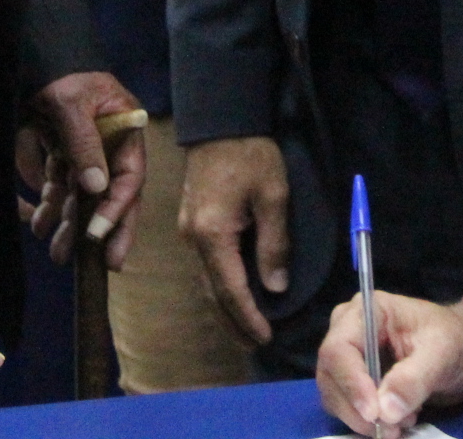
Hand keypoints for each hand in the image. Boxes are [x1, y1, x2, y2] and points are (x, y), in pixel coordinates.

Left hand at [14, 71, 145, 267]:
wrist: (31, 54)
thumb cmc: (58, 73)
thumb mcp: (71, 104)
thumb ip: (85, 144)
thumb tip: (97, 188)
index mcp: (124, 128)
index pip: (129, 176)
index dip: (117, 209)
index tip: (99, 237)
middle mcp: (110, 145)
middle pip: (112, 194)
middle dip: (102, 230)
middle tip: (98, 265)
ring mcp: (86, 152)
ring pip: (83, 197)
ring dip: (71, 225)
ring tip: (57, 254)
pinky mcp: (63, 154)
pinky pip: (61, 188)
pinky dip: (51, 207)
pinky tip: (38, 224)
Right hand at [177, 134, 290, 343]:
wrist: (220, 120)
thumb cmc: (250, 154)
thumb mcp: (273, 196)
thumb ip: (274, 244)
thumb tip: (274, 287)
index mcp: (212, 234)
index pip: (230, 290)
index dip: (248, 317)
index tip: (265, 337)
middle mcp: (193, 238)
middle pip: (212, 292)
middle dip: (233, 321)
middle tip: (254, 343)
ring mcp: (188, 231)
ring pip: (206, 280)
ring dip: (225, 306)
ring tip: (245, 327)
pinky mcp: (190, 221)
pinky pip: (205, 264)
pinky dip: (219, 285)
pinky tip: (233, 292)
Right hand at [318, 292, 462, 437]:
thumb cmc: (456, 340)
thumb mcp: (442, 353)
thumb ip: (414, 378)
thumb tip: (385, 410)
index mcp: (367, 311)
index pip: (339, 348)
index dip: (351, 383)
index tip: (374, 413)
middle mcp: (350, 331)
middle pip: (330, 374)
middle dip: (357, 407)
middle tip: (391, 428)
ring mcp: (350, 358)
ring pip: (334, 395)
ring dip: (362, 419)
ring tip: (401, 424)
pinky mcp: (356, 382)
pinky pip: (347, 407)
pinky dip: (367, 422)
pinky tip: (397, 422)